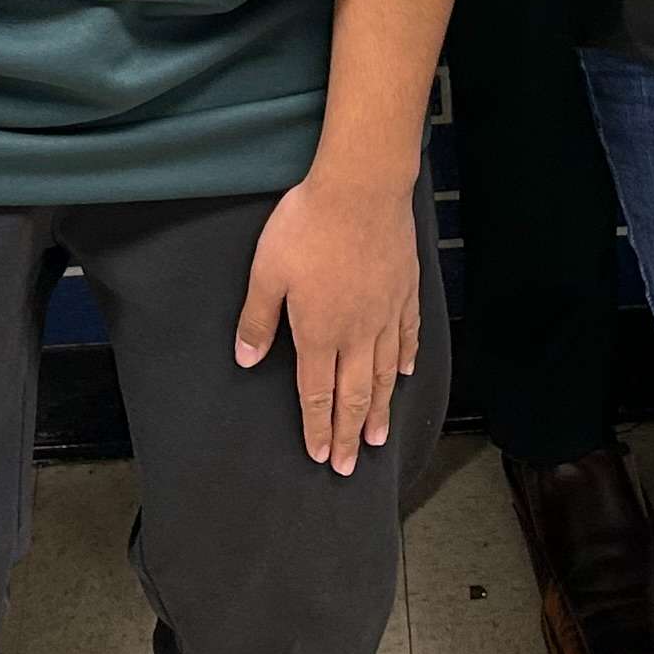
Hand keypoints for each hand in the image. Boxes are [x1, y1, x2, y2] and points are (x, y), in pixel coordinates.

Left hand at [238, 170, 420, 474]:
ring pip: (385, 373)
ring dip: (380, 409)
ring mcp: (386, 313)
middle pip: (354, 394)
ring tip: (378, 438)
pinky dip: (406, 359)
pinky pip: (408, 335)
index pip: (317, 393)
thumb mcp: (267, 271)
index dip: (317, 427)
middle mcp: (357, 333)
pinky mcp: (404, 291)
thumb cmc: (308, 226)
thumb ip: (258, 319)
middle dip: (348, 434)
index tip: (319, 455)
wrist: (361, 189)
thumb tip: (246, 359)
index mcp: (319, 332)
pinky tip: (406, 374)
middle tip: (349, 465)